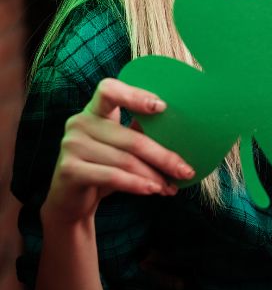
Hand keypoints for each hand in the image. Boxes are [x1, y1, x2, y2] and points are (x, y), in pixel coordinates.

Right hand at [41, 78, 194, 225]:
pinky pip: (112, 176)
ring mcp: (71, 145)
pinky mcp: (69, 169)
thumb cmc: (103, 165)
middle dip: (163, 156)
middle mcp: (80, 122)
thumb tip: (182, 131)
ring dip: (153, 176)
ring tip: (171, 186)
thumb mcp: (121, 145)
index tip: (163, 107)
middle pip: (131, 137)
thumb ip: (140, 131)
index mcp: (94, 109)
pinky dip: (137, 184)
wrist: (69, 200)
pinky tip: (153, 190)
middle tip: (185, 169)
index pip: (109, 90)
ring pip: (125, 160)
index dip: (135, 95)